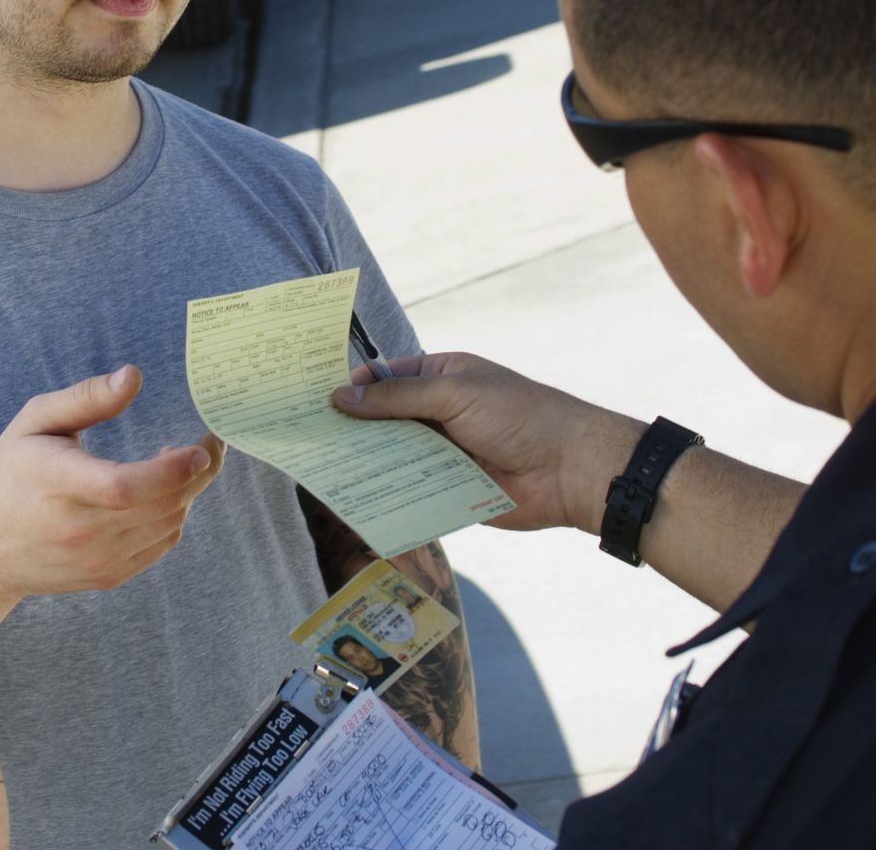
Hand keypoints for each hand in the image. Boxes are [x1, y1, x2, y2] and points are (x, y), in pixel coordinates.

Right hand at [0, 365, 224, 598]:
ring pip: (169, 524)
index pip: (125, 487)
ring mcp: (95, 559)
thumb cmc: (11, 473)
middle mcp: (79, 530)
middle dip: (199, 472)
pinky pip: (161, 544)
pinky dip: (174, 515)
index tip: (199, 446)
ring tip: (178, 461)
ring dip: (187, 491)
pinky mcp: (108, 576)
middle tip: (209, 441)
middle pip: (161, 505)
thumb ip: (86, 397)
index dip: (172, 470)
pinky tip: (160, 492)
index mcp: (58, 484)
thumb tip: (134, 376)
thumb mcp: (36, 421)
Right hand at [333, 352, 639, 534]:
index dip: (352, 386)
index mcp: (442, 378)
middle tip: (305, 437)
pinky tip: (352, 498)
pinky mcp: (447, 489)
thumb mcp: (454, 395)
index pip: (386, 378)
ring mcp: (442, 453)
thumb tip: (342, 397)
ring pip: (392, 457)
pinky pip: (409, 490)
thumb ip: (397, 398)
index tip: (312, 398)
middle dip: (351, 428)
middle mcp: (438, 414)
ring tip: (318, 469)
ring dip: (364, 462)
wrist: (569, 471)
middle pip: (384, 420)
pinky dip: (386, 493)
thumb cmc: (519, 416)